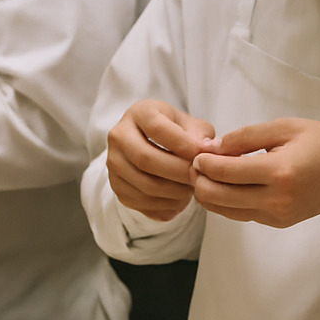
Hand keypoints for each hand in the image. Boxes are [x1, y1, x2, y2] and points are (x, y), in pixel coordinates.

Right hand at [105, 99, 214, 220]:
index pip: (157, 129)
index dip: (183, 145)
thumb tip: (206, 150)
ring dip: (174, 192)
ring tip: (192, 189)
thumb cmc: (175, 132)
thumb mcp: (190, 125)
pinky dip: (165, 205)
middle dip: (178, 172)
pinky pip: (141, 202)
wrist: (149, 144)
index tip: (203, 156)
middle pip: (146, 159)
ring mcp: (113, 163)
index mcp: (139, 113)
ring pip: (143, 184)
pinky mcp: (116, 187)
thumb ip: (200, 135)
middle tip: (198, 178)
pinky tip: (180, 200)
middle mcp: (119, 136)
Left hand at [190, 118, 319, 236]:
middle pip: (218, 197)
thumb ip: (247, 136)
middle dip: (199, 180)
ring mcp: (277, 216)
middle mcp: (277, 200)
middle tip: (195, 163)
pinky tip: (226, 183)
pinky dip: (225, 200)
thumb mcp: (287, 127)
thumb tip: (212, 148)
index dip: (203, 162)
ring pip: (224, 211)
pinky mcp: (277, 223)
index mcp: (281, 172)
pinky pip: (240, 214)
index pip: (226, 172)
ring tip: (207, 173)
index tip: (196, 151)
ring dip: (208, 193)